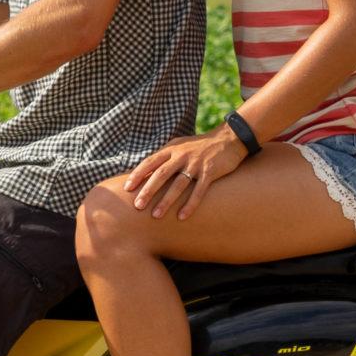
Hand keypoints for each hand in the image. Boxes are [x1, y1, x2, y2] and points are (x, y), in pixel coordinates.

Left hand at [126, 130, 248, 218]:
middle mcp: (182, 155)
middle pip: (161, 174)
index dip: (137, 175)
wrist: (228, 138)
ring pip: (178, 184)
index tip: (126, 188)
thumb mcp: (179, 146)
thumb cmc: (199, 146)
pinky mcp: (210, 171)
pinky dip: (190, 204)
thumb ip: (164, 157)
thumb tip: (144, 172)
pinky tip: (182, 216)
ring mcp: (196, 163)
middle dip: (148, 191)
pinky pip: (199, 190)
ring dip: (166, 201)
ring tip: (156, 215)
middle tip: (137, 206)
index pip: (150, 162)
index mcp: (172, 149)